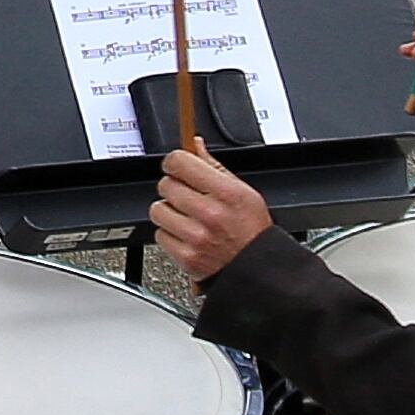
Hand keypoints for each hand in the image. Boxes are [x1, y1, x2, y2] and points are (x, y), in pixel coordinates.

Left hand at [146, 142, 271, 279]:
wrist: (256, 270)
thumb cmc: (252, 231)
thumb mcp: (244, 192)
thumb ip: (215, 167)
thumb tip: (195, 145)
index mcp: (227, 193)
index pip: (180, 162)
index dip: (174, 162)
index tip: (176, 166)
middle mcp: (210, 214)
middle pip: (165, 185)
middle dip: (173, 188)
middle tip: (187, 196)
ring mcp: (196, 237)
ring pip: (158, 209)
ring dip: (168, 211)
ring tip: (187, 217)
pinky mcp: (185, 256)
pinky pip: (160, 234)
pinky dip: (169, 234)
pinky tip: (186, 235)